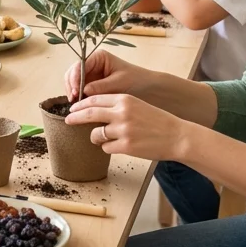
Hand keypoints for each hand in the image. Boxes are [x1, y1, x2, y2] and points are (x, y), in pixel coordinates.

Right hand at [63, 49, 150, 101]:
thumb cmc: (137, 81)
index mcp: (98, 57)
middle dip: (71, 85)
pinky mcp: (92, 85)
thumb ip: (101, 86)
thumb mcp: (119, 83)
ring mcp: (91, 75)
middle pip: (73, 72)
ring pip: (73, 82)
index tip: (76, 91)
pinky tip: (80, 105)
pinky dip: (78, 97)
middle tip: (73, 100)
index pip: (80, 65)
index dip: (75, 78)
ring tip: (75, 104)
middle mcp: (92, 64)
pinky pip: (80, 90)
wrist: (149, 89)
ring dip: (72, 92)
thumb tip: (84, 92)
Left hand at [65, 94, 187, 161]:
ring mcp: (123, 130)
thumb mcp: (137, 105)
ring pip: (96, 133)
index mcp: (124, 99)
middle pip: (89, 113)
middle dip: (75, 117)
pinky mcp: (126, 146)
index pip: (94, 99)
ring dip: (96, 136)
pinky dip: (108, 147)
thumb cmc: (157, 121)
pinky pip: (106, 147)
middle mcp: (122, 113)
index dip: (81, 104)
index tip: (73, 108)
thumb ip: (116, 106)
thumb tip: (93, 111)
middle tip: (68, 120)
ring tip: (103, 138)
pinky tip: (118, 146)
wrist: (177, 136)